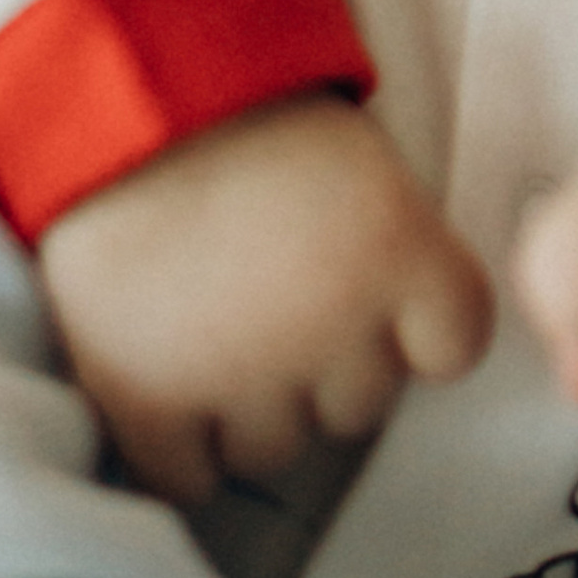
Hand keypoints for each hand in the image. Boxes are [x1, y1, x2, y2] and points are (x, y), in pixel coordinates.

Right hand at [39, 91, 494, 503]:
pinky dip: (183, 453)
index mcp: (394, 245)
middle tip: (277, 294)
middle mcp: (327, 320)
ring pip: (275, 448)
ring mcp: (236, 369)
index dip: (422, 326)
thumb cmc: (251, 122)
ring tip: (216, 325)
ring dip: (252, 406)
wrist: (120, 98)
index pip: (457, 344)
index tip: (386, 296)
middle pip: (360, 405)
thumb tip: (422, 344)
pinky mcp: (147, 400)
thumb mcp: (362, 160)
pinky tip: (174, 392)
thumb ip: (399, 254)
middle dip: (326, 363)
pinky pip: (188, 479)